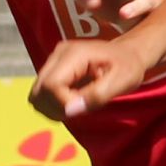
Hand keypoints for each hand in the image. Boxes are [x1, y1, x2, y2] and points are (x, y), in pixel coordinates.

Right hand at [33, 35, 157, 120]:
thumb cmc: (128, 67)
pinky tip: (74, 100)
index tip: (84, 106)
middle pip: (38, 91)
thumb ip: (96, 96)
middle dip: (56, 108)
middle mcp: (58, 54)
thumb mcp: (121, 82)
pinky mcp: (52, 69)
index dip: (63, 104)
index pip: (50, 86)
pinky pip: (42, 95)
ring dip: (54, 108)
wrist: (127, 54)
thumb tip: (70, 111)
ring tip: (79, 103)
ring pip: (36, 95)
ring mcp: (53, 61)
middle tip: (81, 107)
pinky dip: (54, 105)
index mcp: (74, 54)